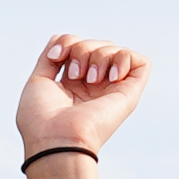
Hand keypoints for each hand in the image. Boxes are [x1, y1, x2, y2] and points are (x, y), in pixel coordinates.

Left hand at [16, 32, 149, 163]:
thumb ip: (50, 57)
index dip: (68, 42)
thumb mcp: (38, 80)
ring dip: (99, 55)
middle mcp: (95, 87)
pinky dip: (124, 58)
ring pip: (115, 49)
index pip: (79, 46)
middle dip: (81, 48)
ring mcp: (112, 90)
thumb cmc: (41, 119)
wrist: (55, 139)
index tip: (55, 58)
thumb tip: (60, 39)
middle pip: (97, 44)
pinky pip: (140, 62)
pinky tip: (111, 75)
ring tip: (90, 79)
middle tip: (74, 74)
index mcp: (74, 85)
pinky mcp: (129, 94)